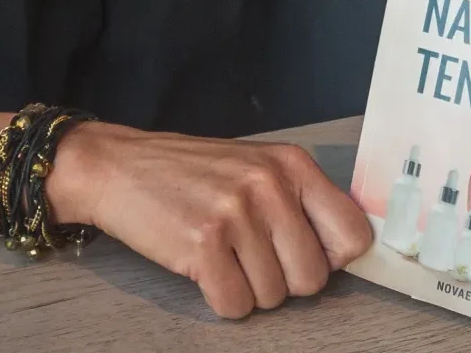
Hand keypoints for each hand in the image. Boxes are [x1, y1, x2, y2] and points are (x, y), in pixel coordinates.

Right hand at [46, 122, 370, 318]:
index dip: (332, 259)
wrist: (116, 166)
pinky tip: (203, 268)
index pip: (353, 234)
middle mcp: (269, 185)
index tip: (306, 257)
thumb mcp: (255, 167)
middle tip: (249, 257)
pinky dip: (219, 298)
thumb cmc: (188, 173)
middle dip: (283, 281)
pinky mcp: (204, 244)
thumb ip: (299, 200)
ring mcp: (236, 214)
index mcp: (292, 165)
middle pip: (313, 278)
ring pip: (273, 297)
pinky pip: (235, 305)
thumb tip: (342, 252)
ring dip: (247, 289)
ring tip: (221, 255)